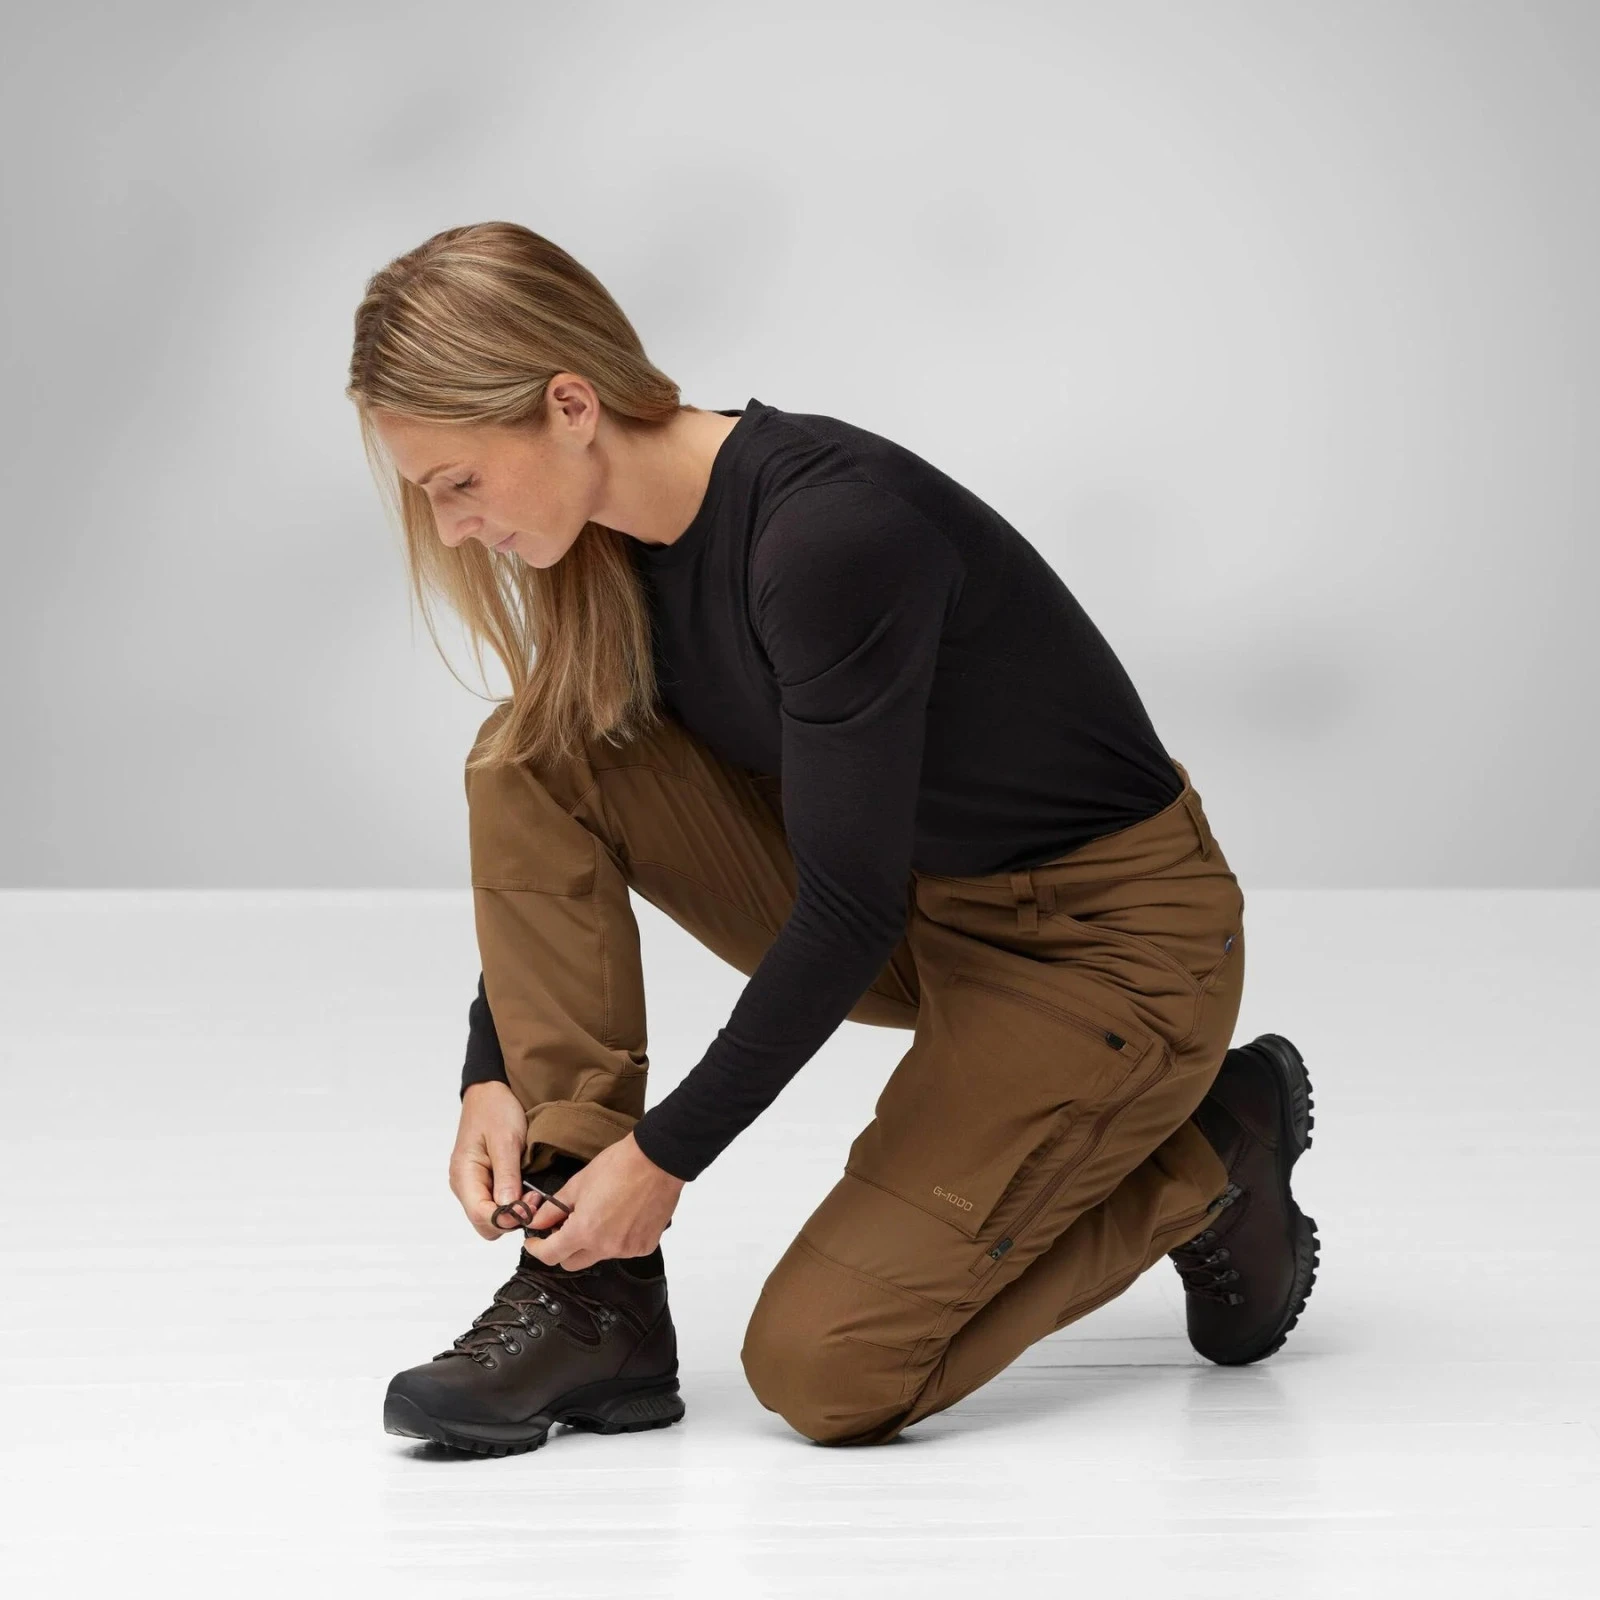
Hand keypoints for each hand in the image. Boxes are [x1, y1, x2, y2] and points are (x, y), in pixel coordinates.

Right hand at [450, 1079, 532, 1239]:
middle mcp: (463, 1185)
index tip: (531, 1204)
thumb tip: (509, 1210)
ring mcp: (471, 1184)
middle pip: (484, 1223)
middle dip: (510, 1217)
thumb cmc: (496, 1110)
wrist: (489, 1091)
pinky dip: (508, 1202)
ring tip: (530, 1191)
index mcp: (464, 1175)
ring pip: (489, 1216)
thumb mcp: (506, 1140)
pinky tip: (523, 1188)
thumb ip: (507, 1176)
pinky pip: (492, 1203)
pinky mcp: (481, 1181)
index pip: (481, 1215)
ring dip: (511, 1210)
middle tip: (533, 1197)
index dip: (507, 1218)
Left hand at [520, 1133, 684, 1271]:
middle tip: (563, 1227)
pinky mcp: (644, 1247)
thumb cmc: (619, 1165)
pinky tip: (621, 1217)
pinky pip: (621, 1250)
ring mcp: (627, 1249)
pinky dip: (616, 1239)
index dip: (537, 1249)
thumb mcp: (577, 1184)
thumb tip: (537, 1221)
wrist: (658, 1161)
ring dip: (592, 1242)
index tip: (535, 1241)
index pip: (550, 1256)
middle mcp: (605, 1246)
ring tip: (600, 1214)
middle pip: (572, 1262)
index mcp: (584, 1231)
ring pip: (598, 1255)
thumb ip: (554, 1208)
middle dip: (563, 1248)